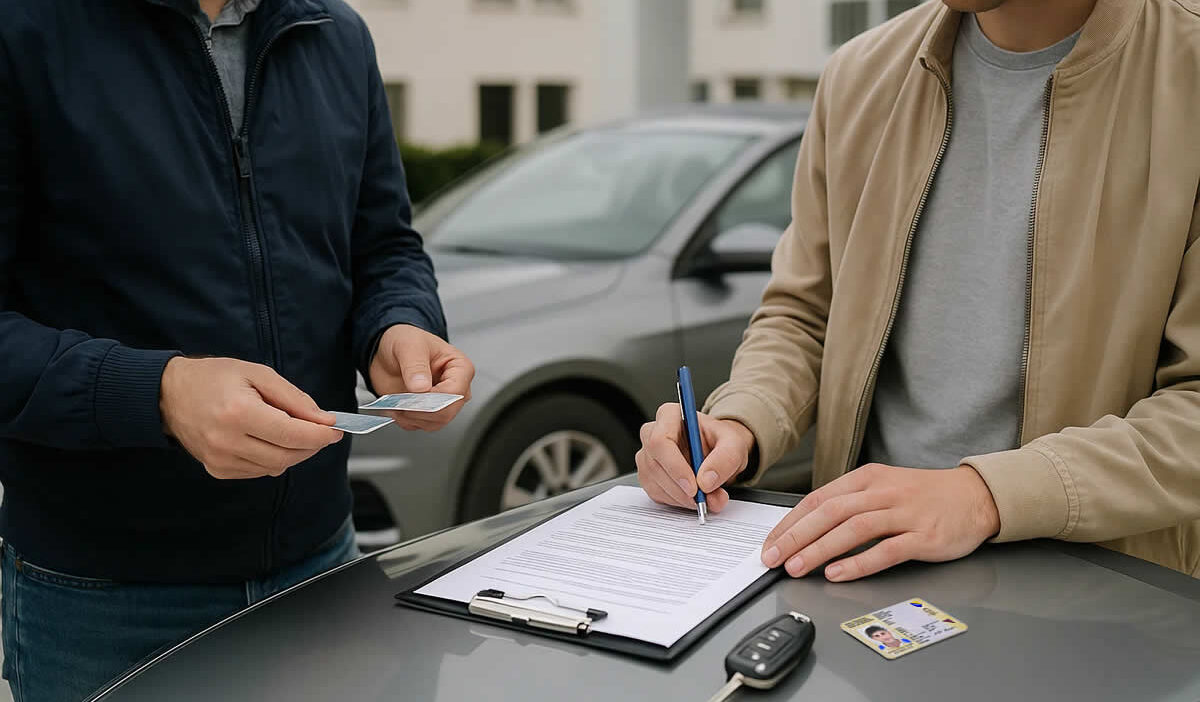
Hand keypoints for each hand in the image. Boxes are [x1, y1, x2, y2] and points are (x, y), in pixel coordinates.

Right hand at [160, 357, 343, 479]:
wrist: (169, 394)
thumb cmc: (213, 378)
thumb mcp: (259, 374)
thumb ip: (294, 399)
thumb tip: (324, 420)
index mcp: (238, 413)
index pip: (292, 434)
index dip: (320, 435)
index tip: (336, 430)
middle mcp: (227, 441)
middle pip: (287, 456)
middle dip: (311, 445)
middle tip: (321, 430)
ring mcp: (220, 459)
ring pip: (275, 467)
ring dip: (294, 453)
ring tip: (294, 431)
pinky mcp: (217, 469)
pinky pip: (259, 471)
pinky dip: (274, 459)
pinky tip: (270, 440)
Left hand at [367, 324, 474, 430]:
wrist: (387, 351)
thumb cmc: (404, 341)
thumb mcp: (408, 345)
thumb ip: (415, 365)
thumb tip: (421, 387)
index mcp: (460, 368)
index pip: (456, 393)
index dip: (434, 398)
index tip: (413, 394)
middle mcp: (456, 387)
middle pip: (447, 412)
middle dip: (421, 410)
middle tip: (401, 401)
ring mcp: (442, 402)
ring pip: (435, 423)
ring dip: (412, 417)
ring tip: (396, 402)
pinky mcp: (428, 412)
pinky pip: (421, 425)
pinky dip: (406, 420)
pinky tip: (396, 407)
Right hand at [635, 403, 755, 512]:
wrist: (718, 452)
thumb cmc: (721, 441)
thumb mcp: (733, 444)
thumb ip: (725, 459)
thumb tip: (706, 481)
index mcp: (669, 415)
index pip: (660, 440)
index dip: (675, 466)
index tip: (694, 487)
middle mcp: (652, 433)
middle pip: (654, 464)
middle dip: (680, 488)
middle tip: (702, 500)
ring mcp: (647, 455)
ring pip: (653, 482)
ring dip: (680, 497)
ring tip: (705, 499)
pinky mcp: (647, 475)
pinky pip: (656, 493)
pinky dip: (676, 501)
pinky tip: (692, 497)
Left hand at [760, 463, 1000, 581]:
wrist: (976, 496)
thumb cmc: (924, 496)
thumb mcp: (883, 487)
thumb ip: (850, 503)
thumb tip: (808, 527)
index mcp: (867, 478)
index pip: (819, 499)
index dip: (791, 521)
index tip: (771, 542)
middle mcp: (882, 492)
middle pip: (830, 512)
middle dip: (796, 536)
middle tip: (774, 557)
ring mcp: (904, 513)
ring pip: (853, 529)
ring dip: (820, 549)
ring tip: (798, 567)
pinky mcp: (924, 536)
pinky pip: (886, 550)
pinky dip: (859, 563)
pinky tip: (838, 573)